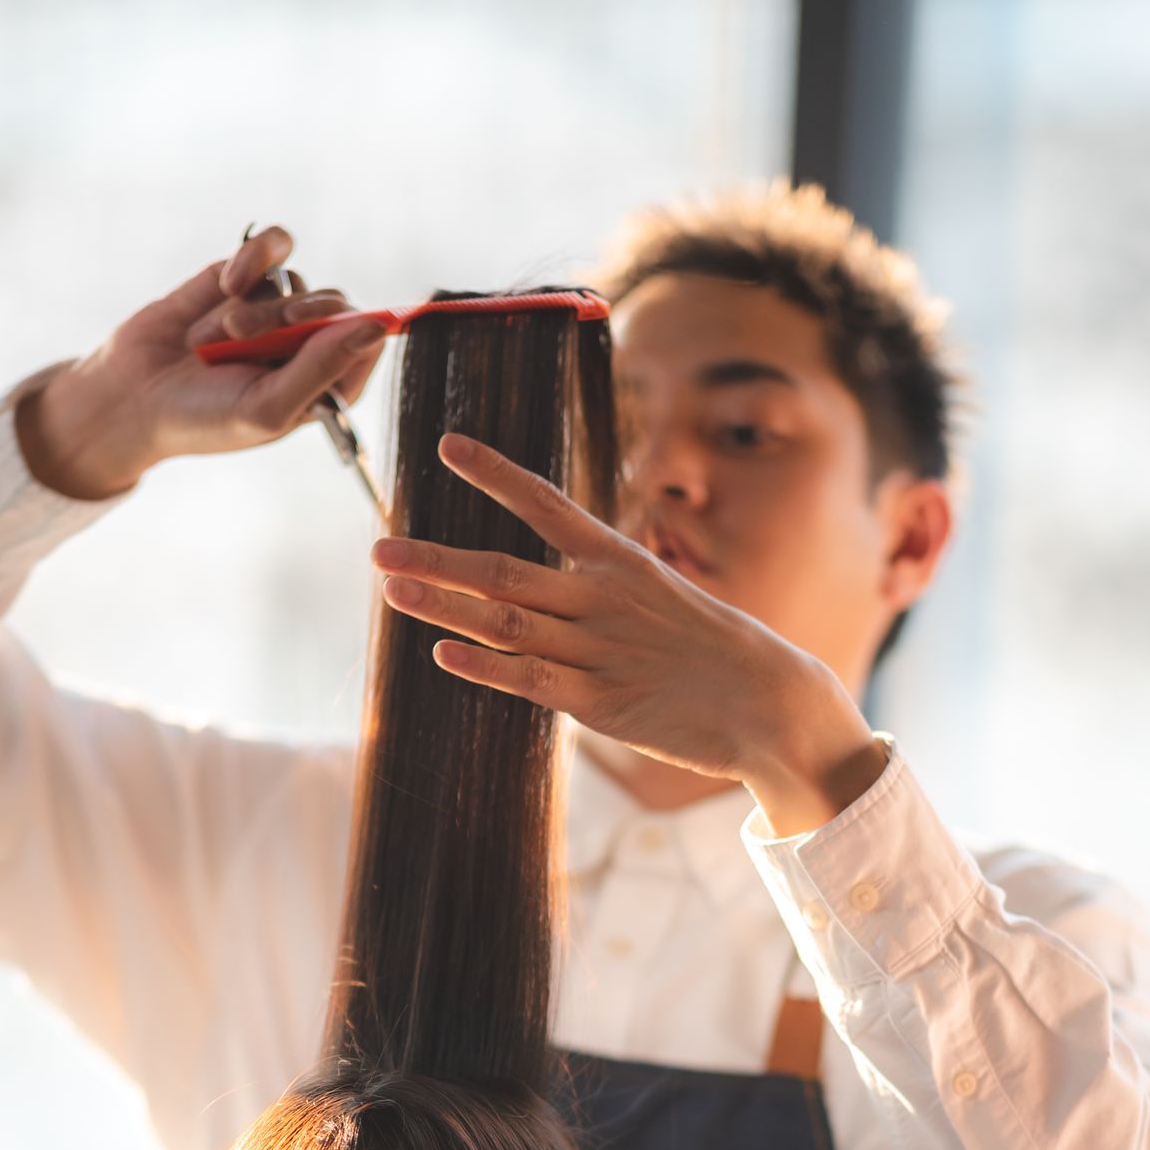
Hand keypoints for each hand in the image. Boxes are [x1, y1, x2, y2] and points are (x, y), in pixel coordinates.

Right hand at [18, 227, 385, 500]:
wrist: (132, 394)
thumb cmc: (203, 418)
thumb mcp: (267, 407)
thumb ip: (323, 368)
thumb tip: (377, 326)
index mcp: (324, 388)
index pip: (369, 345)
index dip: (356, 331)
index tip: (321, 331)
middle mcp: (307, 347)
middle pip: (335, 308)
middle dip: (294, 319)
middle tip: (246, 336)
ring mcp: (276, 308)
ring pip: (296, 282)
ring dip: (254, 307)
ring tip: (212, 338)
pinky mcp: (246, 276)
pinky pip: (273, 247)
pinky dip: (251, 259)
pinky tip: (226, 285)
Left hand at [371, 434, 888, 839]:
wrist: (770, 703)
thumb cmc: (718, 654)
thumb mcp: (666, 599)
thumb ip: (606, 594)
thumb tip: (557, 594)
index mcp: (621, 561)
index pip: (547, 504)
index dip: (494, 473)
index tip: (446, 446)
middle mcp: (602, 598)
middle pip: (503, 571)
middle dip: (436, 557)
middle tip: (378, 545)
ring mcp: (598, 651)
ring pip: (504, 620)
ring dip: (443, 602)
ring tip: (391, 586)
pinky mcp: (599, 703)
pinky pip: (529, 679)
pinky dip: (483, 665)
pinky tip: (441, 651)